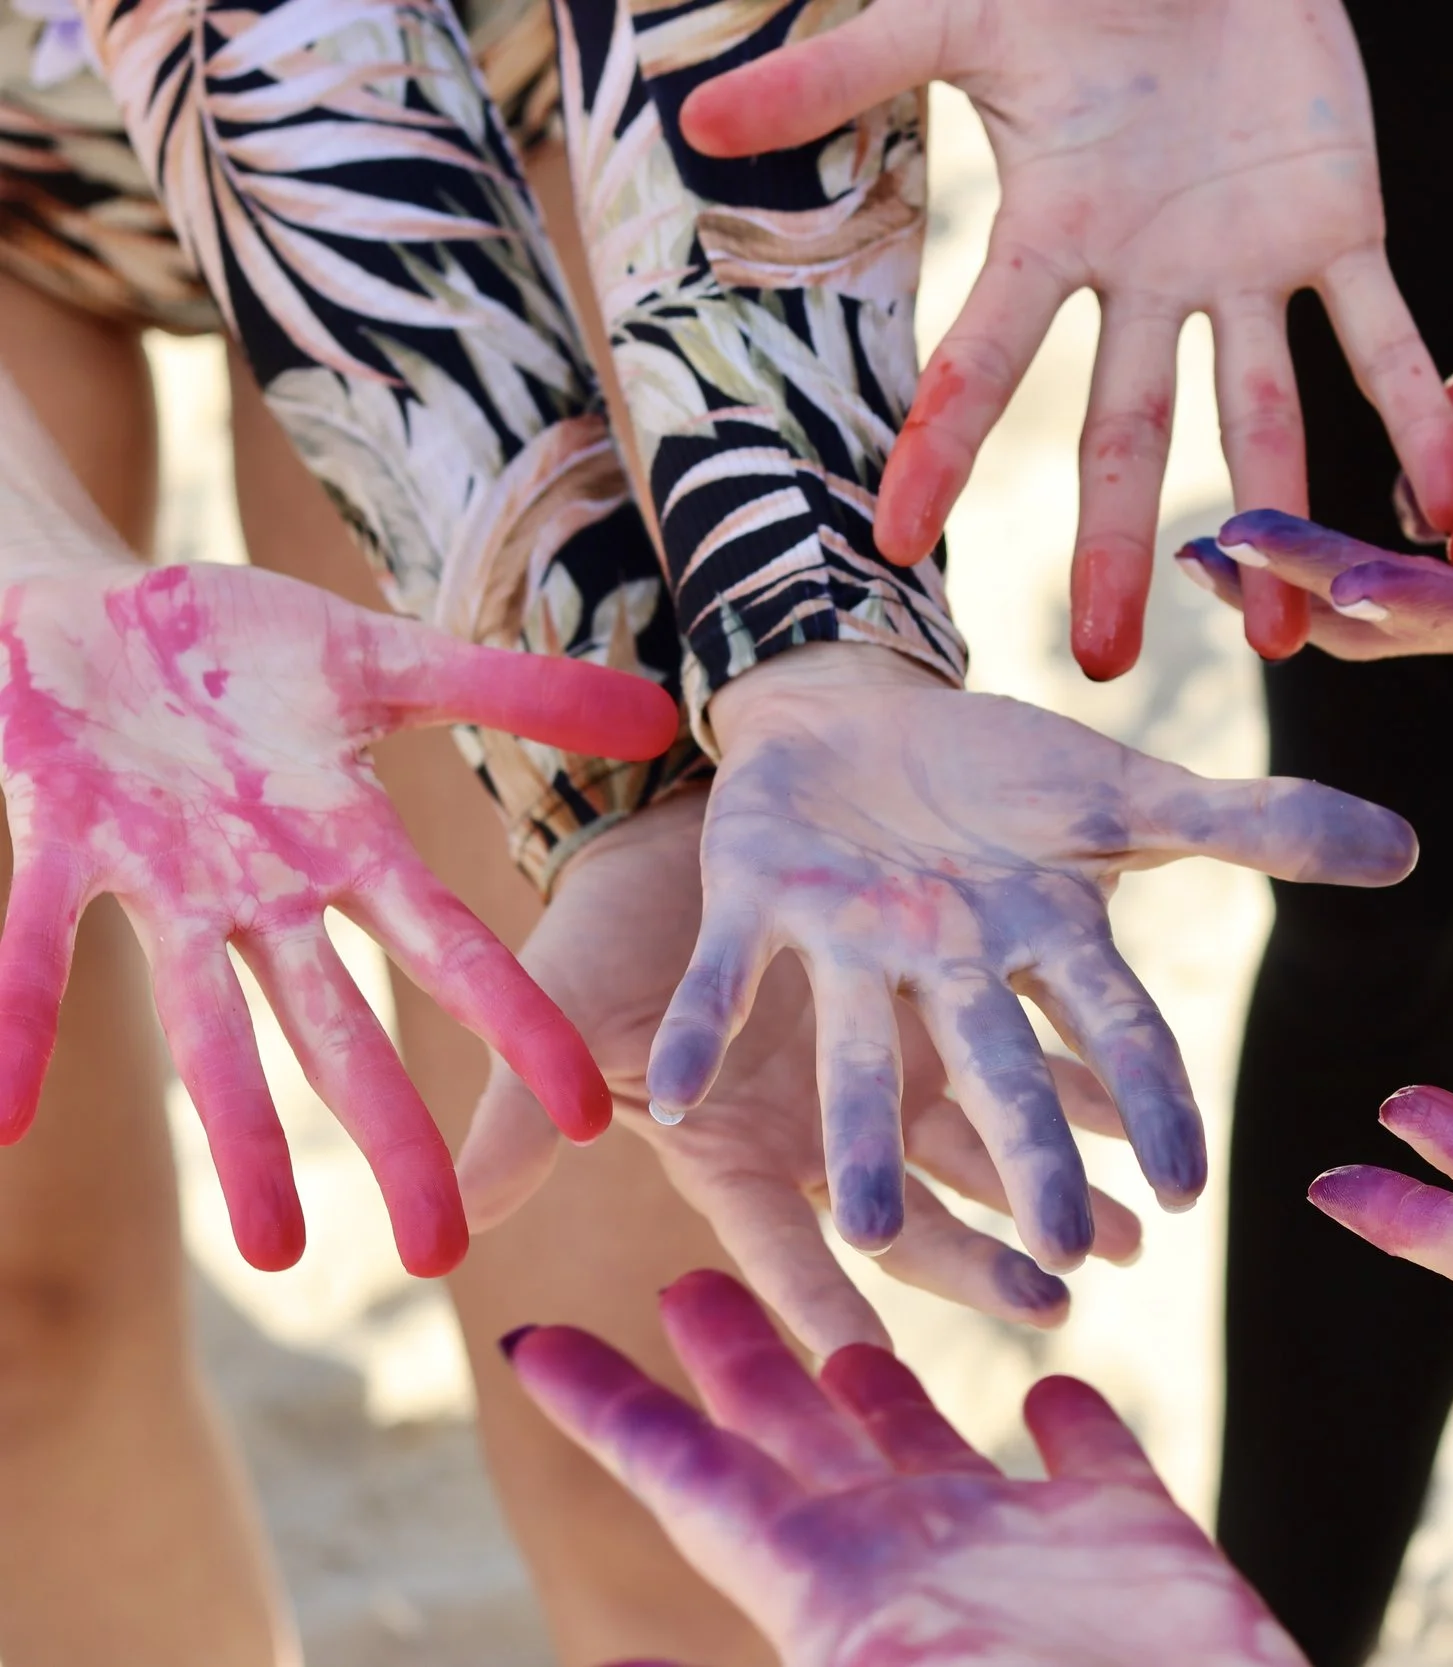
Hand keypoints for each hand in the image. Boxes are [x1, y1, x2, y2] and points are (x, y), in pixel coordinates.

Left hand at [0, 559, 678, 1275]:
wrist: (82, 603)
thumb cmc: (237, 638)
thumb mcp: (386, 657)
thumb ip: (516, 689)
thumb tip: (658, 711)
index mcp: (347, 845)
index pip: (451, 954)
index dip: (518, 1031)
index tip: (589, 1122)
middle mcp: (262, 891)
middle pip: (339, 1033)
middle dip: (391, 1141)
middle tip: (440, 1255)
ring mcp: (160, 878)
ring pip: (206, 1029)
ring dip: (240, 1140)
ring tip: (275, 1254)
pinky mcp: (55, 837)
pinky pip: (35, 941)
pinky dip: (17, 1023)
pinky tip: (7, 1115)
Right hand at [457, 793, 1146, 1355]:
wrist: (679, 822)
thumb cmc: (604, 924)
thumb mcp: (558, 1007)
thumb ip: (521, 1116)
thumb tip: (436, 1232)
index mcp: (734, 1152)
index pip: (777, 1242)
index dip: (814, 1297)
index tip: (867, 1359)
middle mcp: (825, 1135)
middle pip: (913, 1217)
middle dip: (983, 1260)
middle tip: (1056, 1297)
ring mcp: (886, 1077)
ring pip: (982, 1151)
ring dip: (1053, 1191)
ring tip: (1132, 1239)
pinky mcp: (934, 1009)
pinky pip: (1017, 1054)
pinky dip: (1072, 1082)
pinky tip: (1138, 1113)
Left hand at [505, 1268, 1308, 1665]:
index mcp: (835, 1594)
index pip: (696, 1485)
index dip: (615, 1415)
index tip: (530, 1345)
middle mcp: (915, 1560)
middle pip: (799, 1440)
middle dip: (737, 1361)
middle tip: (681, 1280)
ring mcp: (1023, 1551)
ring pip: (932, 1437)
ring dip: (883, 1377)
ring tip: (841, 1316)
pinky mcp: (1136, 1542)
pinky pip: (1095, 1459)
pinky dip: (1073, 1417)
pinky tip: (1055, 1379)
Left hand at [645, 643, 1415, 1273]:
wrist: (857, 709)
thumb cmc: (1002, 769)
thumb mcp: (1123, 792)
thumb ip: (1250, 825)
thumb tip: (1405, 848)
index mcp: (1043, 943)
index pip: (1116, 1030)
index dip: (1151, 1104)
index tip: (1189, 1191)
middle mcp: (953, 969)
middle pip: (997, 1071)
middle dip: (1028, 1160)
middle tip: (1062, 1256)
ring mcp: (852, 945)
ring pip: (867, 1052)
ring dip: (869, 1137)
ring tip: (867, 1232)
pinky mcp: (757, 908)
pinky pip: (731, 976)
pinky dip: (708, 1025)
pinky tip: (674, 1093)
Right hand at [680, 0, 1452, 675]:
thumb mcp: (954, 13)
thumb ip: (845, 69)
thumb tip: (699, 119)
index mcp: (1056, 232)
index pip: (987, 359)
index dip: (942, 446)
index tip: (895, 543)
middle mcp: (1150, 277)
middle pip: (1130, 429)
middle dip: (1118, 543)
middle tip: (1107, 661)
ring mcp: (1250, 265)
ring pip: (1260, 415)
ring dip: (1274, 519)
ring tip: (1283, 633)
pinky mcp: (1341, 227)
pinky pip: (1384, 337)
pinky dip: (1419, 415)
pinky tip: (1446, 506)